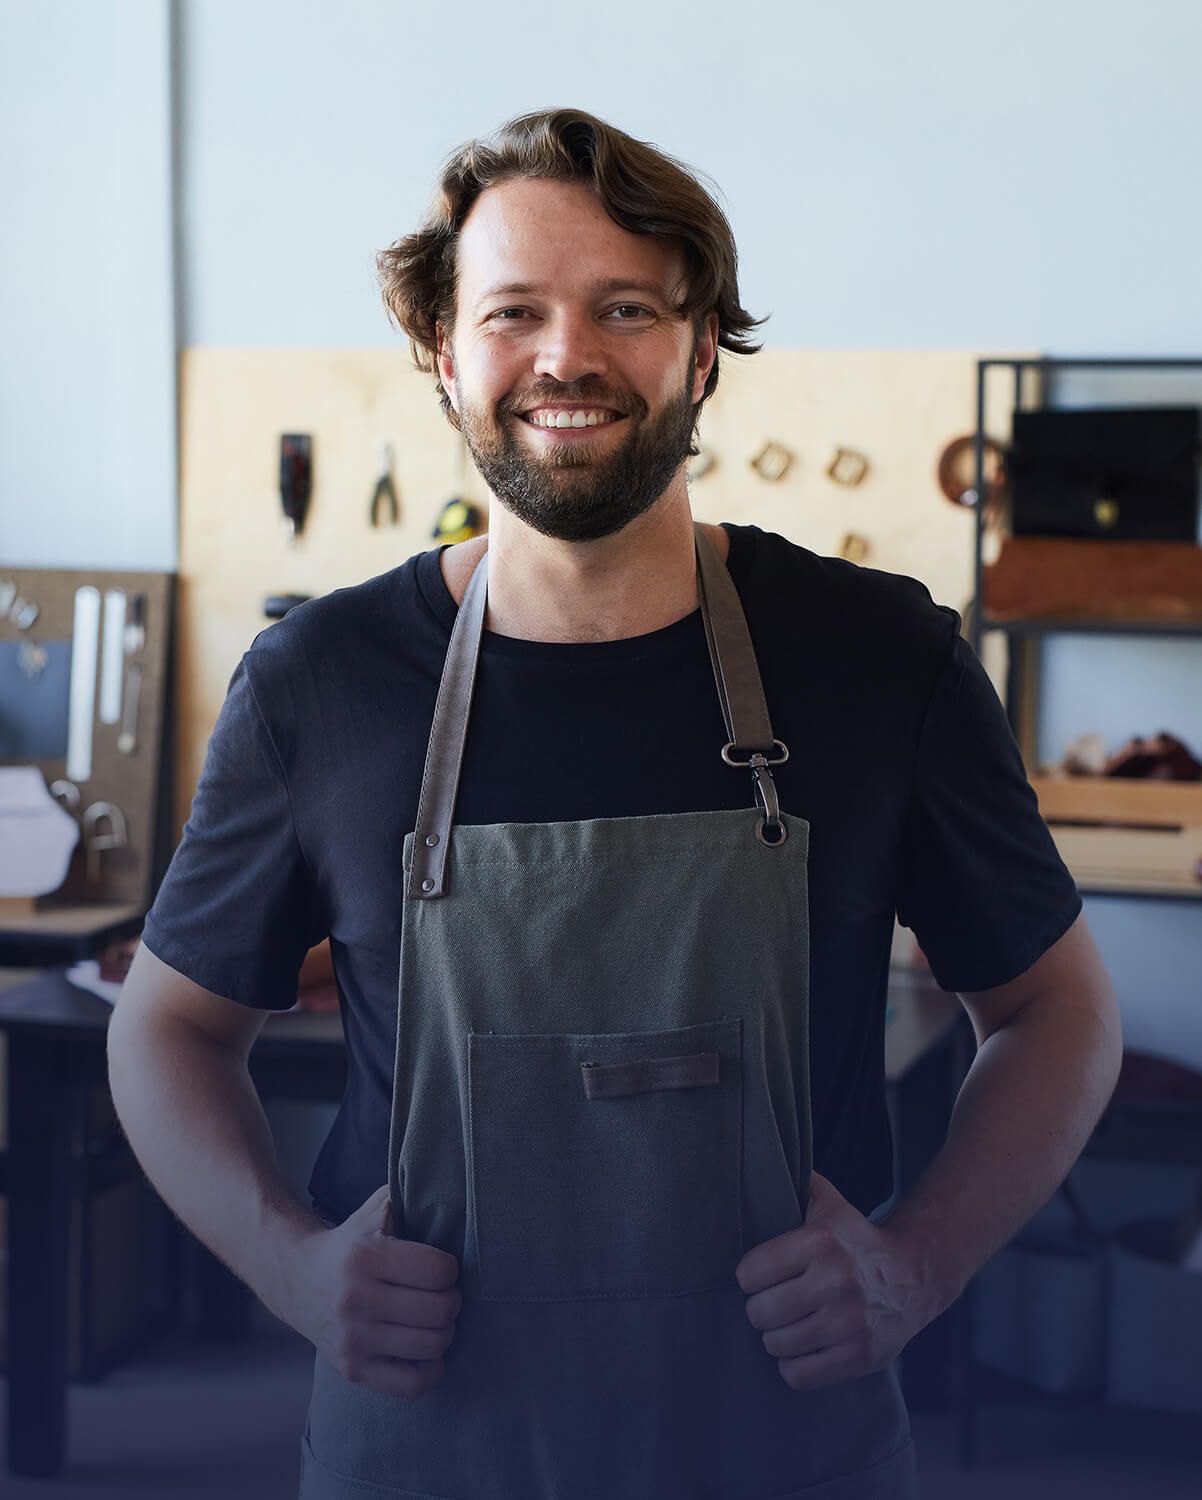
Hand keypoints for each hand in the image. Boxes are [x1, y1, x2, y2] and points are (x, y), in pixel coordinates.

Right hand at [283, 1184, 461, 1396]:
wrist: (297, 1280)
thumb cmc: (350, 1244)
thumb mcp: (374, 1211)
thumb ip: (408, 1194)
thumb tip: (447, 1181)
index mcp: (365, 1257)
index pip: (439, 1270)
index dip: (450, 1268)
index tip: (442, 1267)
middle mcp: (356, 1300)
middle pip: (440, 1311)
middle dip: (453, 1300)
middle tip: (444, 1294)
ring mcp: (353, 1340)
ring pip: (432, 1346)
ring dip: (445, 1331)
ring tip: (434, 1318)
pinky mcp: (353, 1370)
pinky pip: (412, 1384)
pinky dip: (430, 1368)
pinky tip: (425, 1349)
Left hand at [734, 1171, 932, 1391]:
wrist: (913, 1276)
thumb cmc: (857, 1241)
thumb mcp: (831, 1205)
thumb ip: (798, 1186)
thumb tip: (764, 1161)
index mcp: (820, 1243)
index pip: (750, 1273)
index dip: (750, 1277)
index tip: (761, 1277)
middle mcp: (834, 1283)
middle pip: (759, 1313)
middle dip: (762, 1309)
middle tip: (776, 1302)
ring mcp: (848, 1325)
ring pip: (775, 1346)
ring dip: (778, 1337)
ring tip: (792, 1324)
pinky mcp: (859, 1357)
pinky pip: (798, 1376)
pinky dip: (795, 1366)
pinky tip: (805, 1348)